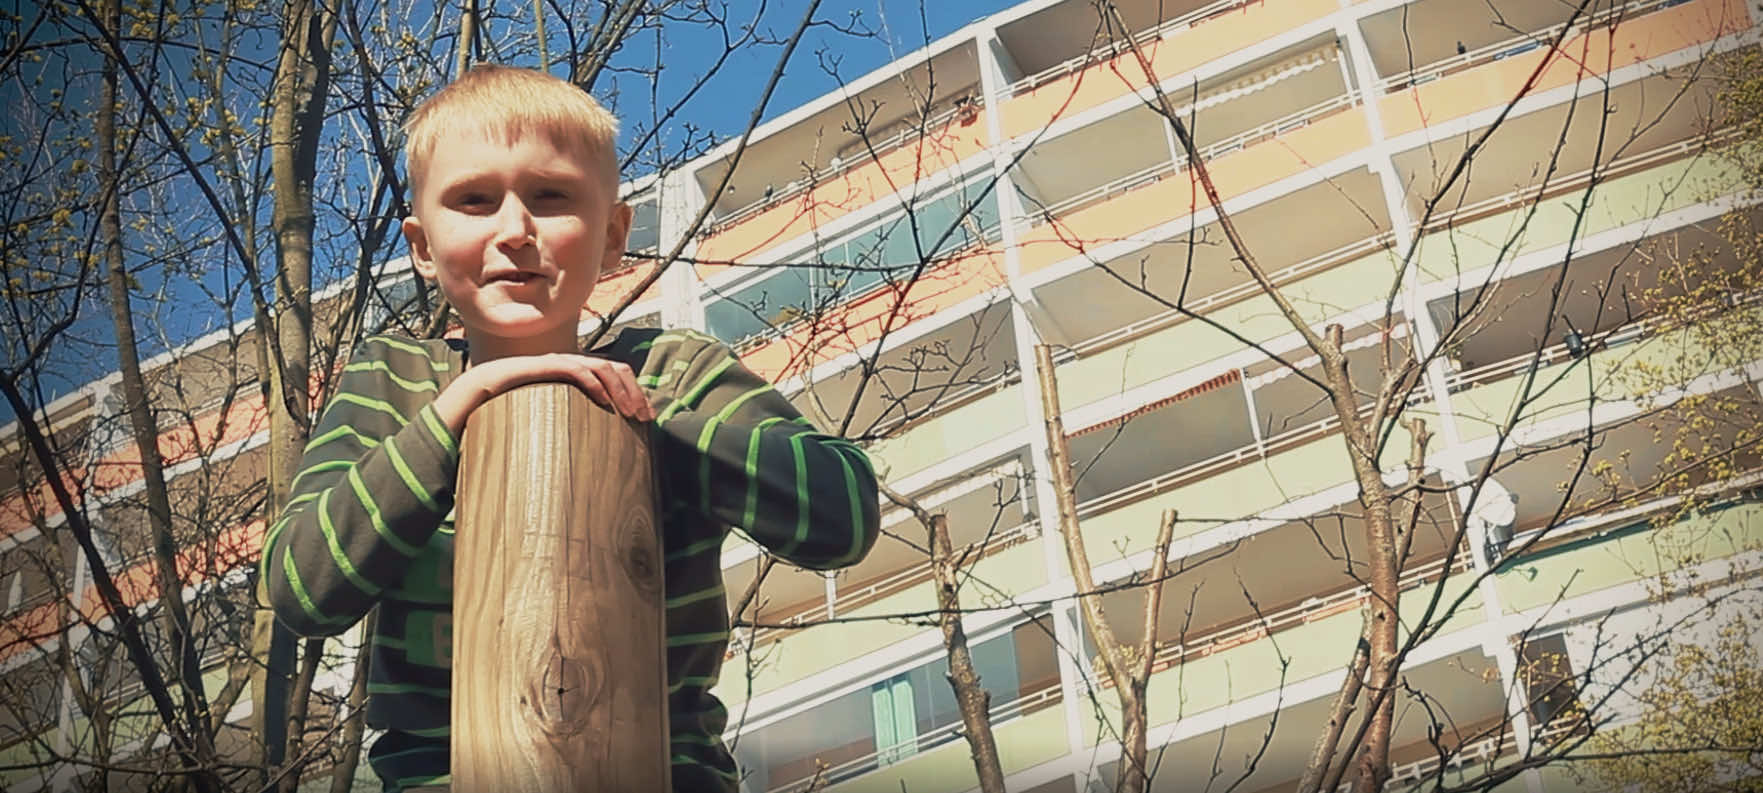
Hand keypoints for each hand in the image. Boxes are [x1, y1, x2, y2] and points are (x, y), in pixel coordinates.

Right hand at [432, 353, 656, 435]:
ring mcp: (545, 365)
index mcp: (565, 381)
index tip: (645, 418)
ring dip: (619, 386)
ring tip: (631, 410)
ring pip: (596, 365)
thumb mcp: (540, 436)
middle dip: (633, 389)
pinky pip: (570, 368)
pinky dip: (591, 380)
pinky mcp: (532, 368)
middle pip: (610, 368)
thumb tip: (588, 475)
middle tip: (645, 416)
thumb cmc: (495, 429)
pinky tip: (604, 399)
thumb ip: (562, 442)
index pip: (608, 377)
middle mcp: (558, 367)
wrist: (456, 414)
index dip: (630, 393)